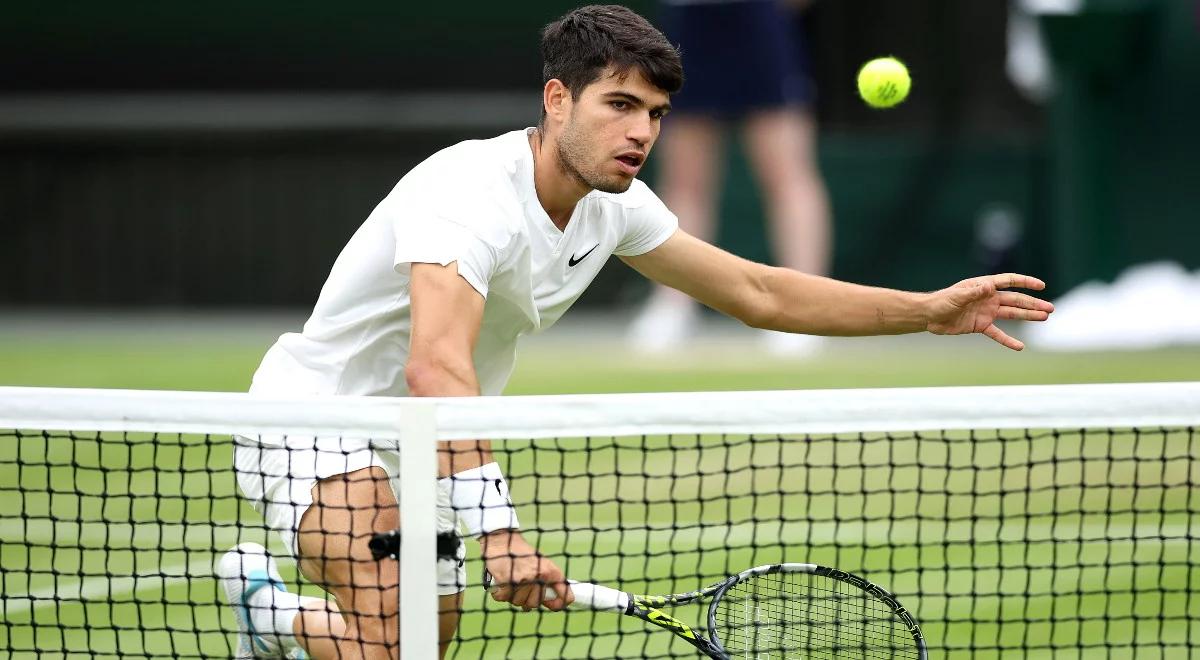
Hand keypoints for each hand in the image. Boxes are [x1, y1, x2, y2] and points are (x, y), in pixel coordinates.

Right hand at [479, 530, 573, 610]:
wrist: (503, 540)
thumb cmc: (522, 554)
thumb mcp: (541, 563)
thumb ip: (547, 582)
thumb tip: (551, 604)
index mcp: (550, 572)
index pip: (565, 595)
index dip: (558, 604)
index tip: (553, 605)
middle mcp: (538, 576)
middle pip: (535, 603)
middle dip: (527, 598)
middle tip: (522, 585)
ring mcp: (522, 580)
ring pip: (519, 602)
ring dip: (513, 595)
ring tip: (512, 580)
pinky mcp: (506, 581)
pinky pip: (504, 598)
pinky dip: (501, 593)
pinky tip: (502, 582)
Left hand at [926, 273, 1053, 349]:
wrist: (929, 316)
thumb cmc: (941, 301)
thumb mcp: (957, 296)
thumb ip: (974, 293)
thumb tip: (989, 286)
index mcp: (984, 286)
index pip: (1009, 281)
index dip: (1025, 282)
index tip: (1041, 286)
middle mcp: (988, 298)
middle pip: (1015, 300)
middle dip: (1033, 304)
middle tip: (1050, 309)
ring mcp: (986, 312)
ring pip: (1011, 314)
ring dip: (1027, 316)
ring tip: (1044, 318)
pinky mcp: (981, 325)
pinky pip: (997, 333)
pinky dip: (1008, 340)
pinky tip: (1020, 347)